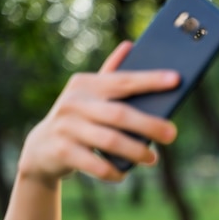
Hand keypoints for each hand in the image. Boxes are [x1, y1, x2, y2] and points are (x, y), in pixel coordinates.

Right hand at [18, 41, 179, 183]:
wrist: (42, 148)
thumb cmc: (80, 117)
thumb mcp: (91, 94)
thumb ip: (112, 73)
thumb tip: (132, 46)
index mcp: (87, 84)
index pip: (124, 80)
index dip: (150, 80)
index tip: (176, 80)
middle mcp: (75, 103)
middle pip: (120, 114)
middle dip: (149, 124)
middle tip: (172, 134)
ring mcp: (66, 127)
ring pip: (109, 140)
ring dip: (136, 151)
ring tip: (152, 159)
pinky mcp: (62, 151)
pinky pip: (96, 165)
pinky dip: (114, 171)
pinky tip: (125, 173)